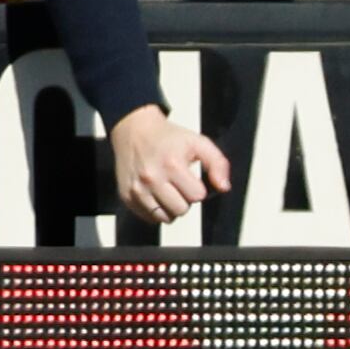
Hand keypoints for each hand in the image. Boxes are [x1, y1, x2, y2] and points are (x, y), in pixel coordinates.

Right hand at [110, 102, 230, 225]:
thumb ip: (218, 164)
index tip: (190, 178)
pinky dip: (155, 210)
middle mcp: (151, 178)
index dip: (197, 188)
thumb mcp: (199, 143)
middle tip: (178, 184)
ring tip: (167, 191)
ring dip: (170, 207)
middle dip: (184, 200)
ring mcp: (136, 189)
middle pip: (181, 210)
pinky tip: (155, 194)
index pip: (197, 196)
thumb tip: (223, 187)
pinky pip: (148, 217)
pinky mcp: (126, 196)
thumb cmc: (168, 137)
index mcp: (171, 164)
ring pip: (164, 218)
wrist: (133, 130)